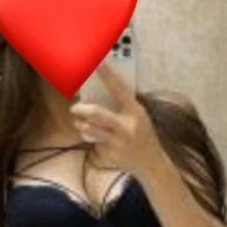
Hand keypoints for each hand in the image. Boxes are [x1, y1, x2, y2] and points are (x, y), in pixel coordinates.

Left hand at [69, 60, 162, 177]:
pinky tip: (100, 141)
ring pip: (89, 129)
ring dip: (81, 125)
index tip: (97, 63)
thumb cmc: (142, 133)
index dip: (107, 76)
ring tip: (81, 123)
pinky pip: (93, 142)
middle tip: (75, 108)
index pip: (119, 90)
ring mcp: (117, 142)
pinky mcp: (109, 155)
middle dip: (81, 109)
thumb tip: (97, 91)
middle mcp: (126, 127)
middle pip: (96, 113)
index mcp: (135, 112)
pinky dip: (92, 139)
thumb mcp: (139, 115)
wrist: (151, 162)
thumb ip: (122, 105)